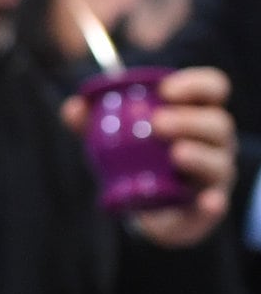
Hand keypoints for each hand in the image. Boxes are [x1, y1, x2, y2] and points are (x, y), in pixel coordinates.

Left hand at [62, 65, 237, 248]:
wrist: (147, 207)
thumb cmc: (137, 159)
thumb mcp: (113, 136)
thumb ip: (91, 121)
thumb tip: (72, 108)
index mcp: (196, 114)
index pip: (212, 89)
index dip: (195, 85)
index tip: (165, 90)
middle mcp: (214, 143)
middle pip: (218, 124)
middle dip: (190, 120)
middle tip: (157, 123)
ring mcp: (215, 176)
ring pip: (220, 162)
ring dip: (200, 156)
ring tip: (177, 153)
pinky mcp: (208, 209)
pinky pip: (216, 206)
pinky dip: (213, 204)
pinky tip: (208, 201)